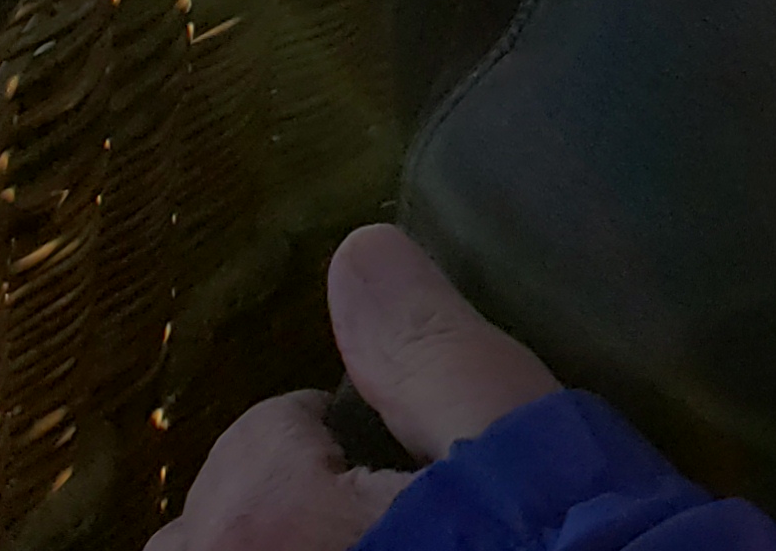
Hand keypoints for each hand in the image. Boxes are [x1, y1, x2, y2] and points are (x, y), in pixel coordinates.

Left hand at [150, 228, 562, 550]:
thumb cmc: (570, 545)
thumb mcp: (518, 435)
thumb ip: (428, 350)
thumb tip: (358, 253)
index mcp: (266, 519)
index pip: (268, 432)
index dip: (343, 433)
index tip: (406, 460)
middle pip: (205, 531)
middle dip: (271, 516)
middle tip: (373, 526)